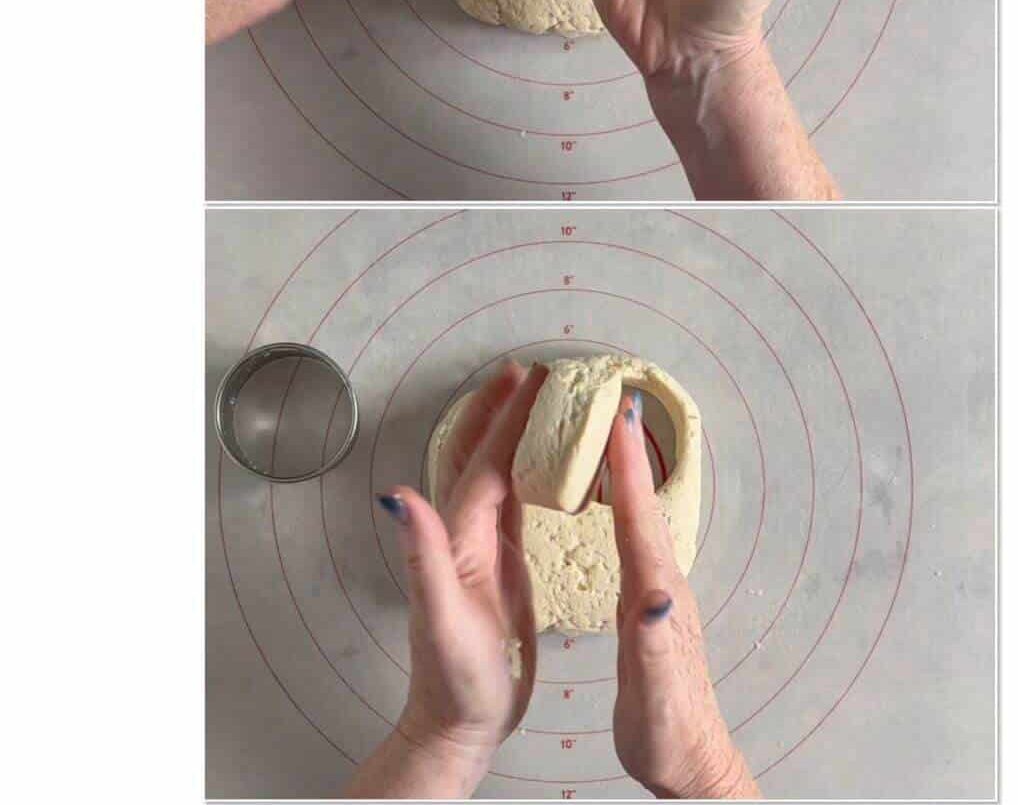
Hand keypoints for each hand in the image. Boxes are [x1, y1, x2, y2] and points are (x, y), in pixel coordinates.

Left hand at [346, 363, 547, 798]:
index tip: (532, 377)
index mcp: (459, 537)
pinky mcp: (501, 562)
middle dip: (501, 407)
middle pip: (481, 453)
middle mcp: (465, 531)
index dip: (508, 416)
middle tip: (530, 371)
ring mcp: (482, 545)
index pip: (486, 461)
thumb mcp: (440, 621)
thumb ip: (422, 556)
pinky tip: (541, 460)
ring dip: (512, 430)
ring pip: (497, 470)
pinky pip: (513, 499)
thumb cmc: (455, 680)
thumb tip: (399, 494)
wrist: (459, 722)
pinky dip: (525, 468)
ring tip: (535, 400)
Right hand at [608, 389, 759, 798]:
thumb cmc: (667, 732)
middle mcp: (662, 583)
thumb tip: (653, 593)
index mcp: (656, 595)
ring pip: (641, 516)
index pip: (639, 519)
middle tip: (614, 403)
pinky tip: (614, 500)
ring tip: (612, 434)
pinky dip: (625, 505)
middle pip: (644, 504)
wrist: (691, 762)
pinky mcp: (651, 604)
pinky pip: (635, 536)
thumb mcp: (654, 694)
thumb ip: (651, 643)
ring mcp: (659, 592)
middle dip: (629, 453)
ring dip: (628, 473)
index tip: (618, 417)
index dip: (627, 467)